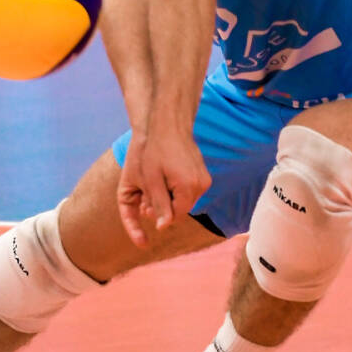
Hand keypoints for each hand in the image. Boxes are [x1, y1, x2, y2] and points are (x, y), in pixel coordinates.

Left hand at [117, 129, 210, 247]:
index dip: (159, 213)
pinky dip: (176, 188)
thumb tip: (163, 227)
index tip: (146, 203)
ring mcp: (205, 180)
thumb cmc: (155, 151)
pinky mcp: (204, 175)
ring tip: (156, 180)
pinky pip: (188, 190)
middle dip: (164, 204)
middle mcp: (202, 185)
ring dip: (170, 196)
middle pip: (181, 208)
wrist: (169, 125)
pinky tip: (165, 176)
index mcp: (189, 187)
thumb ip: (159, 204)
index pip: (175, 215)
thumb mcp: (151, 180)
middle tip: (148, 192)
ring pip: (184, 200)